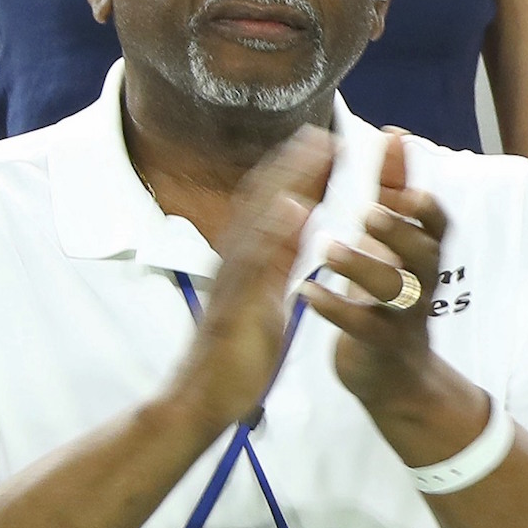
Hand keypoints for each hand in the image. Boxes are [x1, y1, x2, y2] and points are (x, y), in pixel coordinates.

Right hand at [162, 126, 333, 433]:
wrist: (200, 397)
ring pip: (261, 219)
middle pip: (266, 200)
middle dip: (296, 163)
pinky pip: (257, 264)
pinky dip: (274, 232)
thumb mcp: (265, 295)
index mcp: (248, 260)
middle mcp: (237, 260)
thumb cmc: (233, 353)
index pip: (274, 206)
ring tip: (316, 148)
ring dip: (289, 180)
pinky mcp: (238, 303)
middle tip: (326, 129)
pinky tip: (296, 208)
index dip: (299, 174)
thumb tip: (296, 223)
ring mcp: (235, 279)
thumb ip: (278, 258)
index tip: (327, 144)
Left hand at [304, 130, 467, 428]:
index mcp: (423, 254)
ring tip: (328, 249)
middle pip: (424, 254)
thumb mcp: (394, 242)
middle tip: (368, 212)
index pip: (436, 223)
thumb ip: (393, 194)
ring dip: (363, 266)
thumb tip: (394, 137)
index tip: (401, 176)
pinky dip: (335, 307)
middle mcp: (422, 282)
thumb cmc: (389, 295)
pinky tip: (307, 289)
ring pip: (394, 290)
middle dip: (399, 231)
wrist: (394, 374)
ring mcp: (405, 315)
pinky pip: (363, 327)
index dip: (422, 198)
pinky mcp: (381, 345)